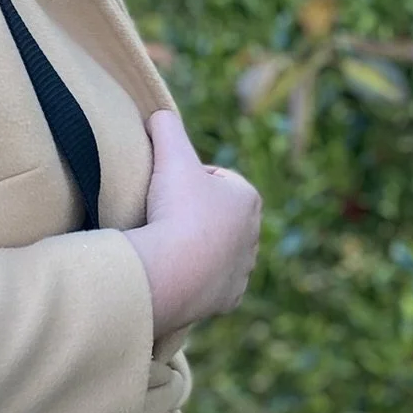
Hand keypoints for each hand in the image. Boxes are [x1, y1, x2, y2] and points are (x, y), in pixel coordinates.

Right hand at [121, 110, 262, 336]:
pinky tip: (177, 272)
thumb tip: (159, 113)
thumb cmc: (176, 210)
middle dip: (196, 216)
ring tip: (168, 246)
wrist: (172, 270)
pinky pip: (212, 284)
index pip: (216, 180)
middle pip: (218, 218)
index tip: (167, 188)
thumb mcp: (170, 154)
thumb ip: (166, 126)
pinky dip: (196, 278)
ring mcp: (243, 270)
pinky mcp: (229, 299)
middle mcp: (254, 236)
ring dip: (197, 248)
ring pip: (217, 252)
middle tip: (164, 216)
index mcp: (248, 198)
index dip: (188, 180)